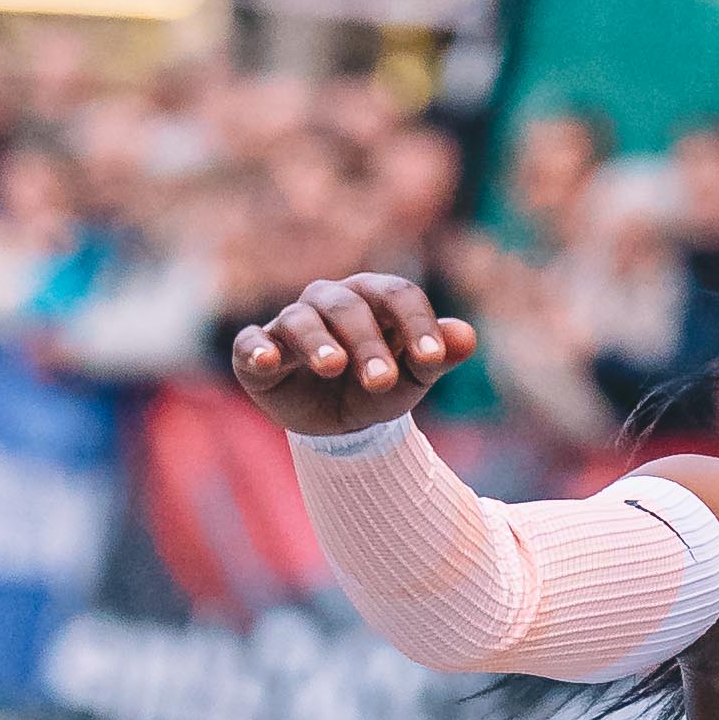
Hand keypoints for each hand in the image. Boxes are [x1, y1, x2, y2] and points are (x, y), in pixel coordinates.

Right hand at [230, 266, 474, 438]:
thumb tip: (468, 337)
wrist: (341, 424)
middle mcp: (329, 301)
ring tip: (334, 367)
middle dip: (368, 343)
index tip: (432, 359)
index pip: (397, 295)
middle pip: (349, 308)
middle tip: (382, 381)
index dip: (416, 323)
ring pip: (301, 320)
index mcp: (373, 297)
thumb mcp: (413, 377)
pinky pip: (250, 342)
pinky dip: (257, 348)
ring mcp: (290, 324)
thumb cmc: (379, 385)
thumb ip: (438, 356)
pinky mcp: (257, 352)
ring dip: (318, 342)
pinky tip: (268, 360)